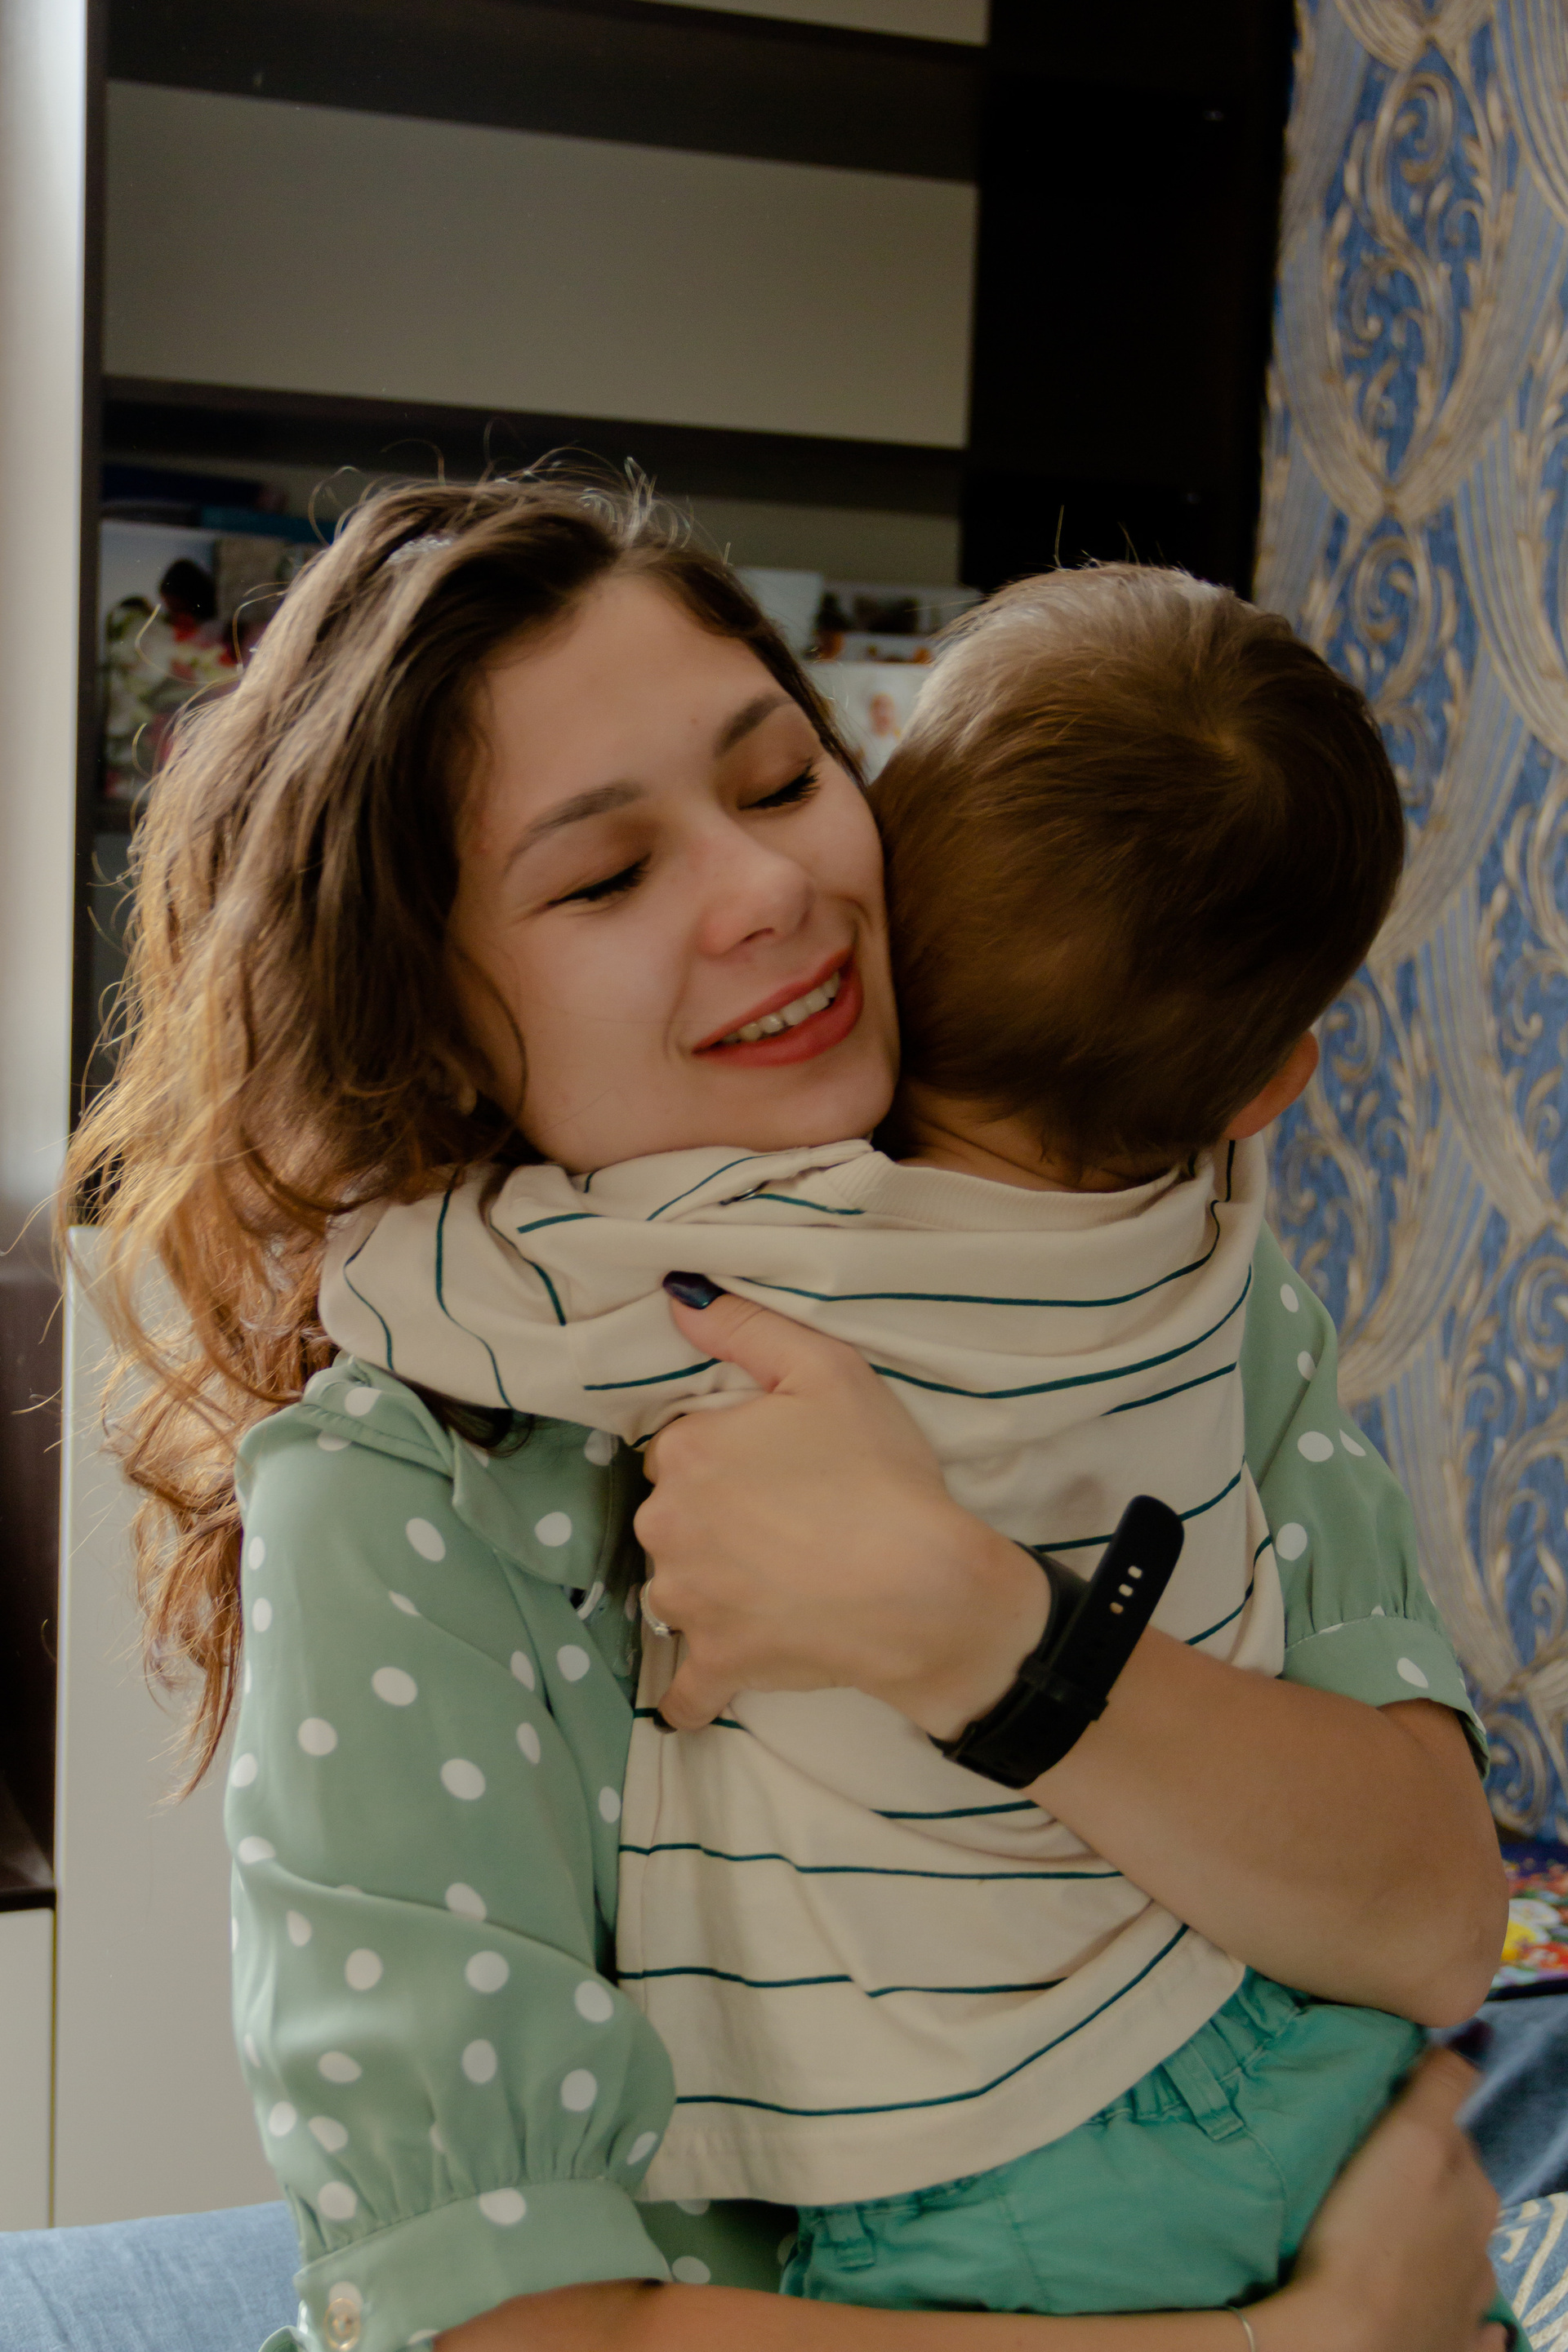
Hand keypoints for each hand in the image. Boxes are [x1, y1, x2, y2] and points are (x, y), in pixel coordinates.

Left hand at [635, 1289, 1047, 1733]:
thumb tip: (675, 1296)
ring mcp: (687, 1602)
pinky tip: (707, 1686)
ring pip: (676, 1591)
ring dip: (709, 1592)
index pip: (681, 1448)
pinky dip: (693, 1689)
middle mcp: (665, 1526)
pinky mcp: (717, 1665)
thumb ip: (744, 1327)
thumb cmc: (881, 1475)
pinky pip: (685, 1689)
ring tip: (776, 1588)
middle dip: (713, 1521)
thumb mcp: (827, 1370)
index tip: (775, 1467)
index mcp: (686, 1453)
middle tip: (785, 1525)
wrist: (926, 1588)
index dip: (727, 1455)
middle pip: (673, 1518)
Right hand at [1259, 2048, 1505, 2351]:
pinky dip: (1466, 2318)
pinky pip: (1470, 2329)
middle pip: (1455, 2197)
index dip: (1414, 2126)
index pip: (1451, 2137)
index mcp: (1477, 2194)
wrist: (1346, 2339)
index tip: (1375, 2127)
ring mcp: (1468, 2306)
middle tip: (1370, 2179)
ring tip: (1389, 2241)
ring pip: (1458, 2258)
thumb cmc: (1369, 2231)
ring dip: (1438, 2246)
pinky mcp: (1447, 2347)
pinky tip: (1443, 2309)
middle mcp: (1482, 2249)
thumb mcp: (1411, 2138)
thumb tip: (1467, 2047)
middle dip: (1427, 2185)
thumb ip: (1441, 2087)